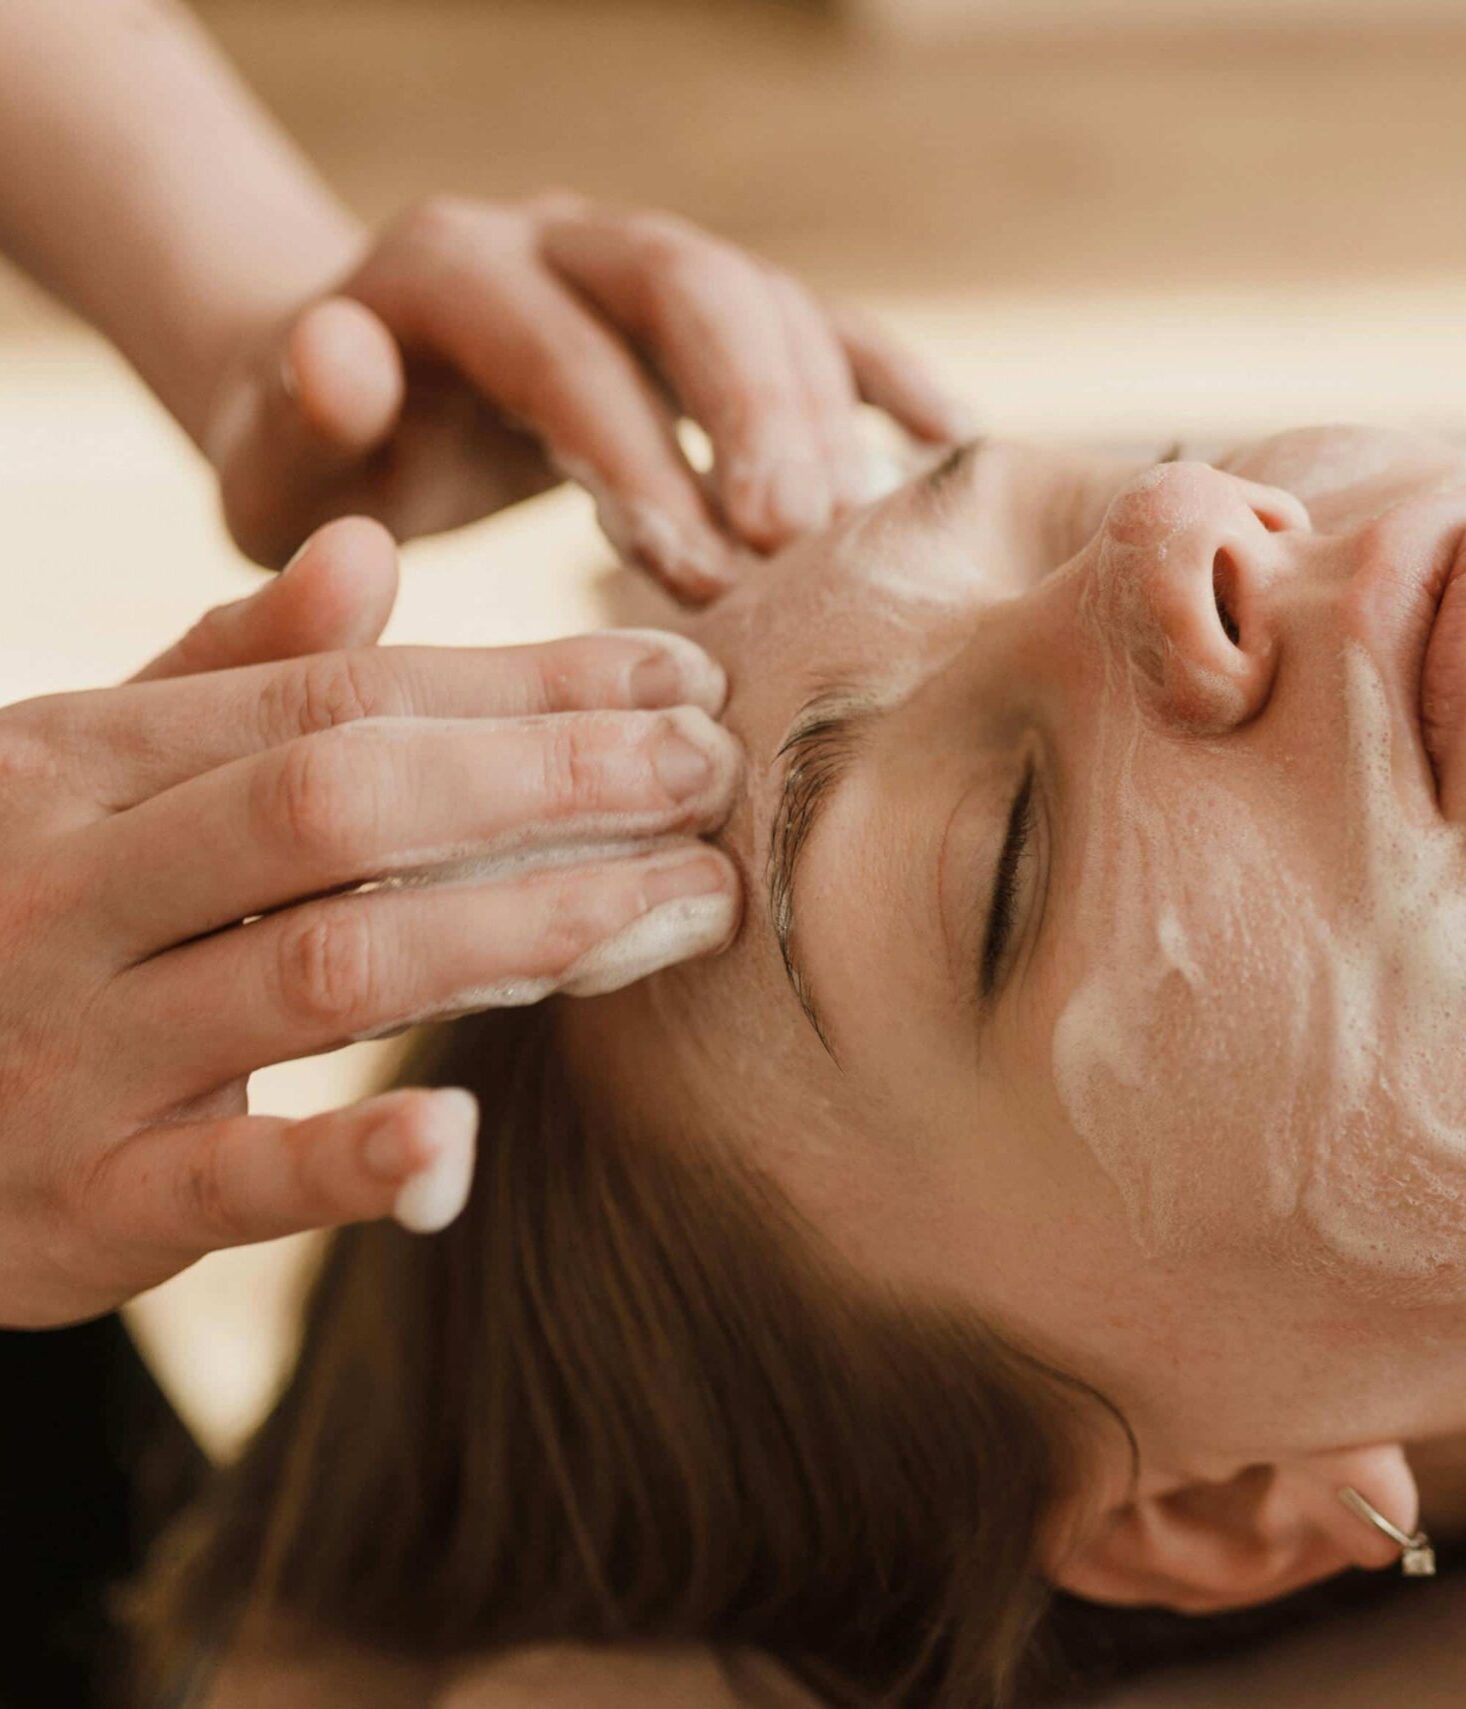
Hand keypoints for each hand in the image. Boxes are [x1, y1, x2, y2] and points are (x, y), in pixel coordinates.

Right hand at [0, 519, 745, 1326]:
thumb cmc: (5, 916)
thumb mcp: (80, 777)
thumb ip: (222, 675)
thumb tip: (367, 547)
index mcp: (75, 762)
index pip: (339, 699)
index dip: (526, 687)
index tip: (683, 681)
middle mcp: (68, 888)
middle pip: (345, 806)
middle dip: (552, 780)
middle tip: (715, 775)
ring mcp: (70, 1050)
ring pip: (328, 966)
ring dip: (531, 927)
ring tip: (691, 903)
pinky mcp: (83, 1205)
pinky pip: (234, 1179)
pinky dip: (353, 1159)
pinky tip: (464, 1137)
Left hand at [204, 194, 970, 601]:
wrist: (366, 405)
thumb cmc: (328, 464)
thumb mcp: (276, 460)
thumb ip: (296, 418)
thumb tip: (347, 355)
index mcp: (449, 268)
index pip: (560, 345)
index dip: (633, 450)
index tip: (690, 571)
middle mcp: (563, 238)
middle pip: (688, 285)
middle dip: (753, 409)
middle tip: (799, 536)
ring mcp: (651, 266)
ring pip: (766, 299)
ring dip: (823, 414)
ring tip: (859, 537)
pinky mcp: (719, 315)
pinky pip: (824, 325)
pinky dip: (890, 380)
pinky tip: (955, 449)